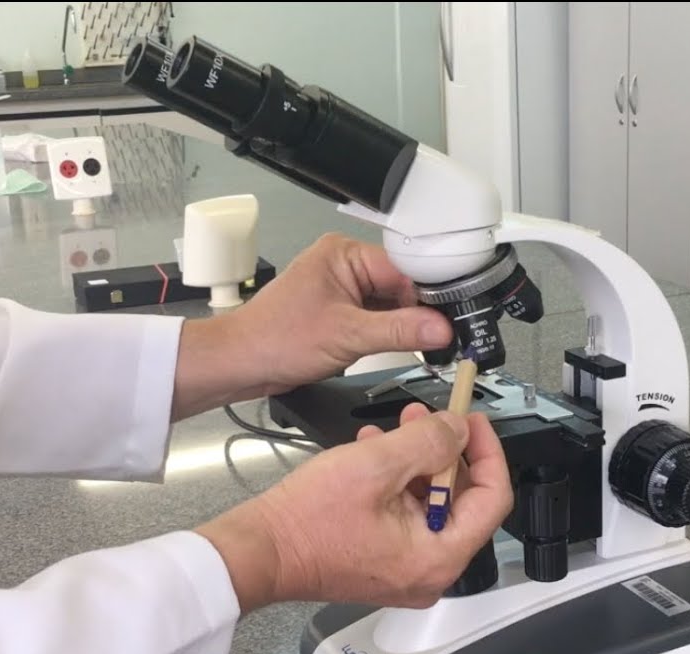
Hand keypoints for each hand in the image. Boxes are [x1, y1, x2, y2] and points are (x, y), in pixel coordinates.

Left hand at [171, 234, 452, 418]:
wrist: (240, 364)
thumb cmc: (275, 339)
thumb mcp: (348, 335)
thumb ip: (400, 330)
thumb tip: (441, 328)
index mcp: (344, 253)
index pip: (404, 269)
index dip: (427, 298)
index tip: (449, 322)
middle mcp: (343, 264)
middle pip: (400, 286)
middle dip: (413, 315)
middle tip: (435, 340)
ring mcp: (340, 288)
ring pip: (388, 305)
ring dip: (397, 327)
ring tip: (407, 346)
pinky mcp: (337, 310)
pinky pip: (374, 318)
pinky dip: (383, 335)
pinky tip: (385, 348)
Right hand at [195, 403, 512, 612]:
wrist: (260, 551)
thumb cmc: (308, 521)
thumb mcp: (377, 464)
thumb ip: (429, 441)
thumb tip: (459, 429)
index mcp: (439, 557)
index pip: (493, 499)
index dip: (488, 452)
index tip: (473, 421)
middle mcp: (428, 573)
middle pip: (461, 500)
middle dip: (445, 451)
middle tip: (430, 416)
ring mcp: (404, 571)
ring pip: (430, 504)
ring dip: (417, 460)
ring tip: (395, 429)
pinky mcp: (382, 562)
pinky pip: (405, 517)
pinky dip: (396, 482)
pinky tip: (374, 452)